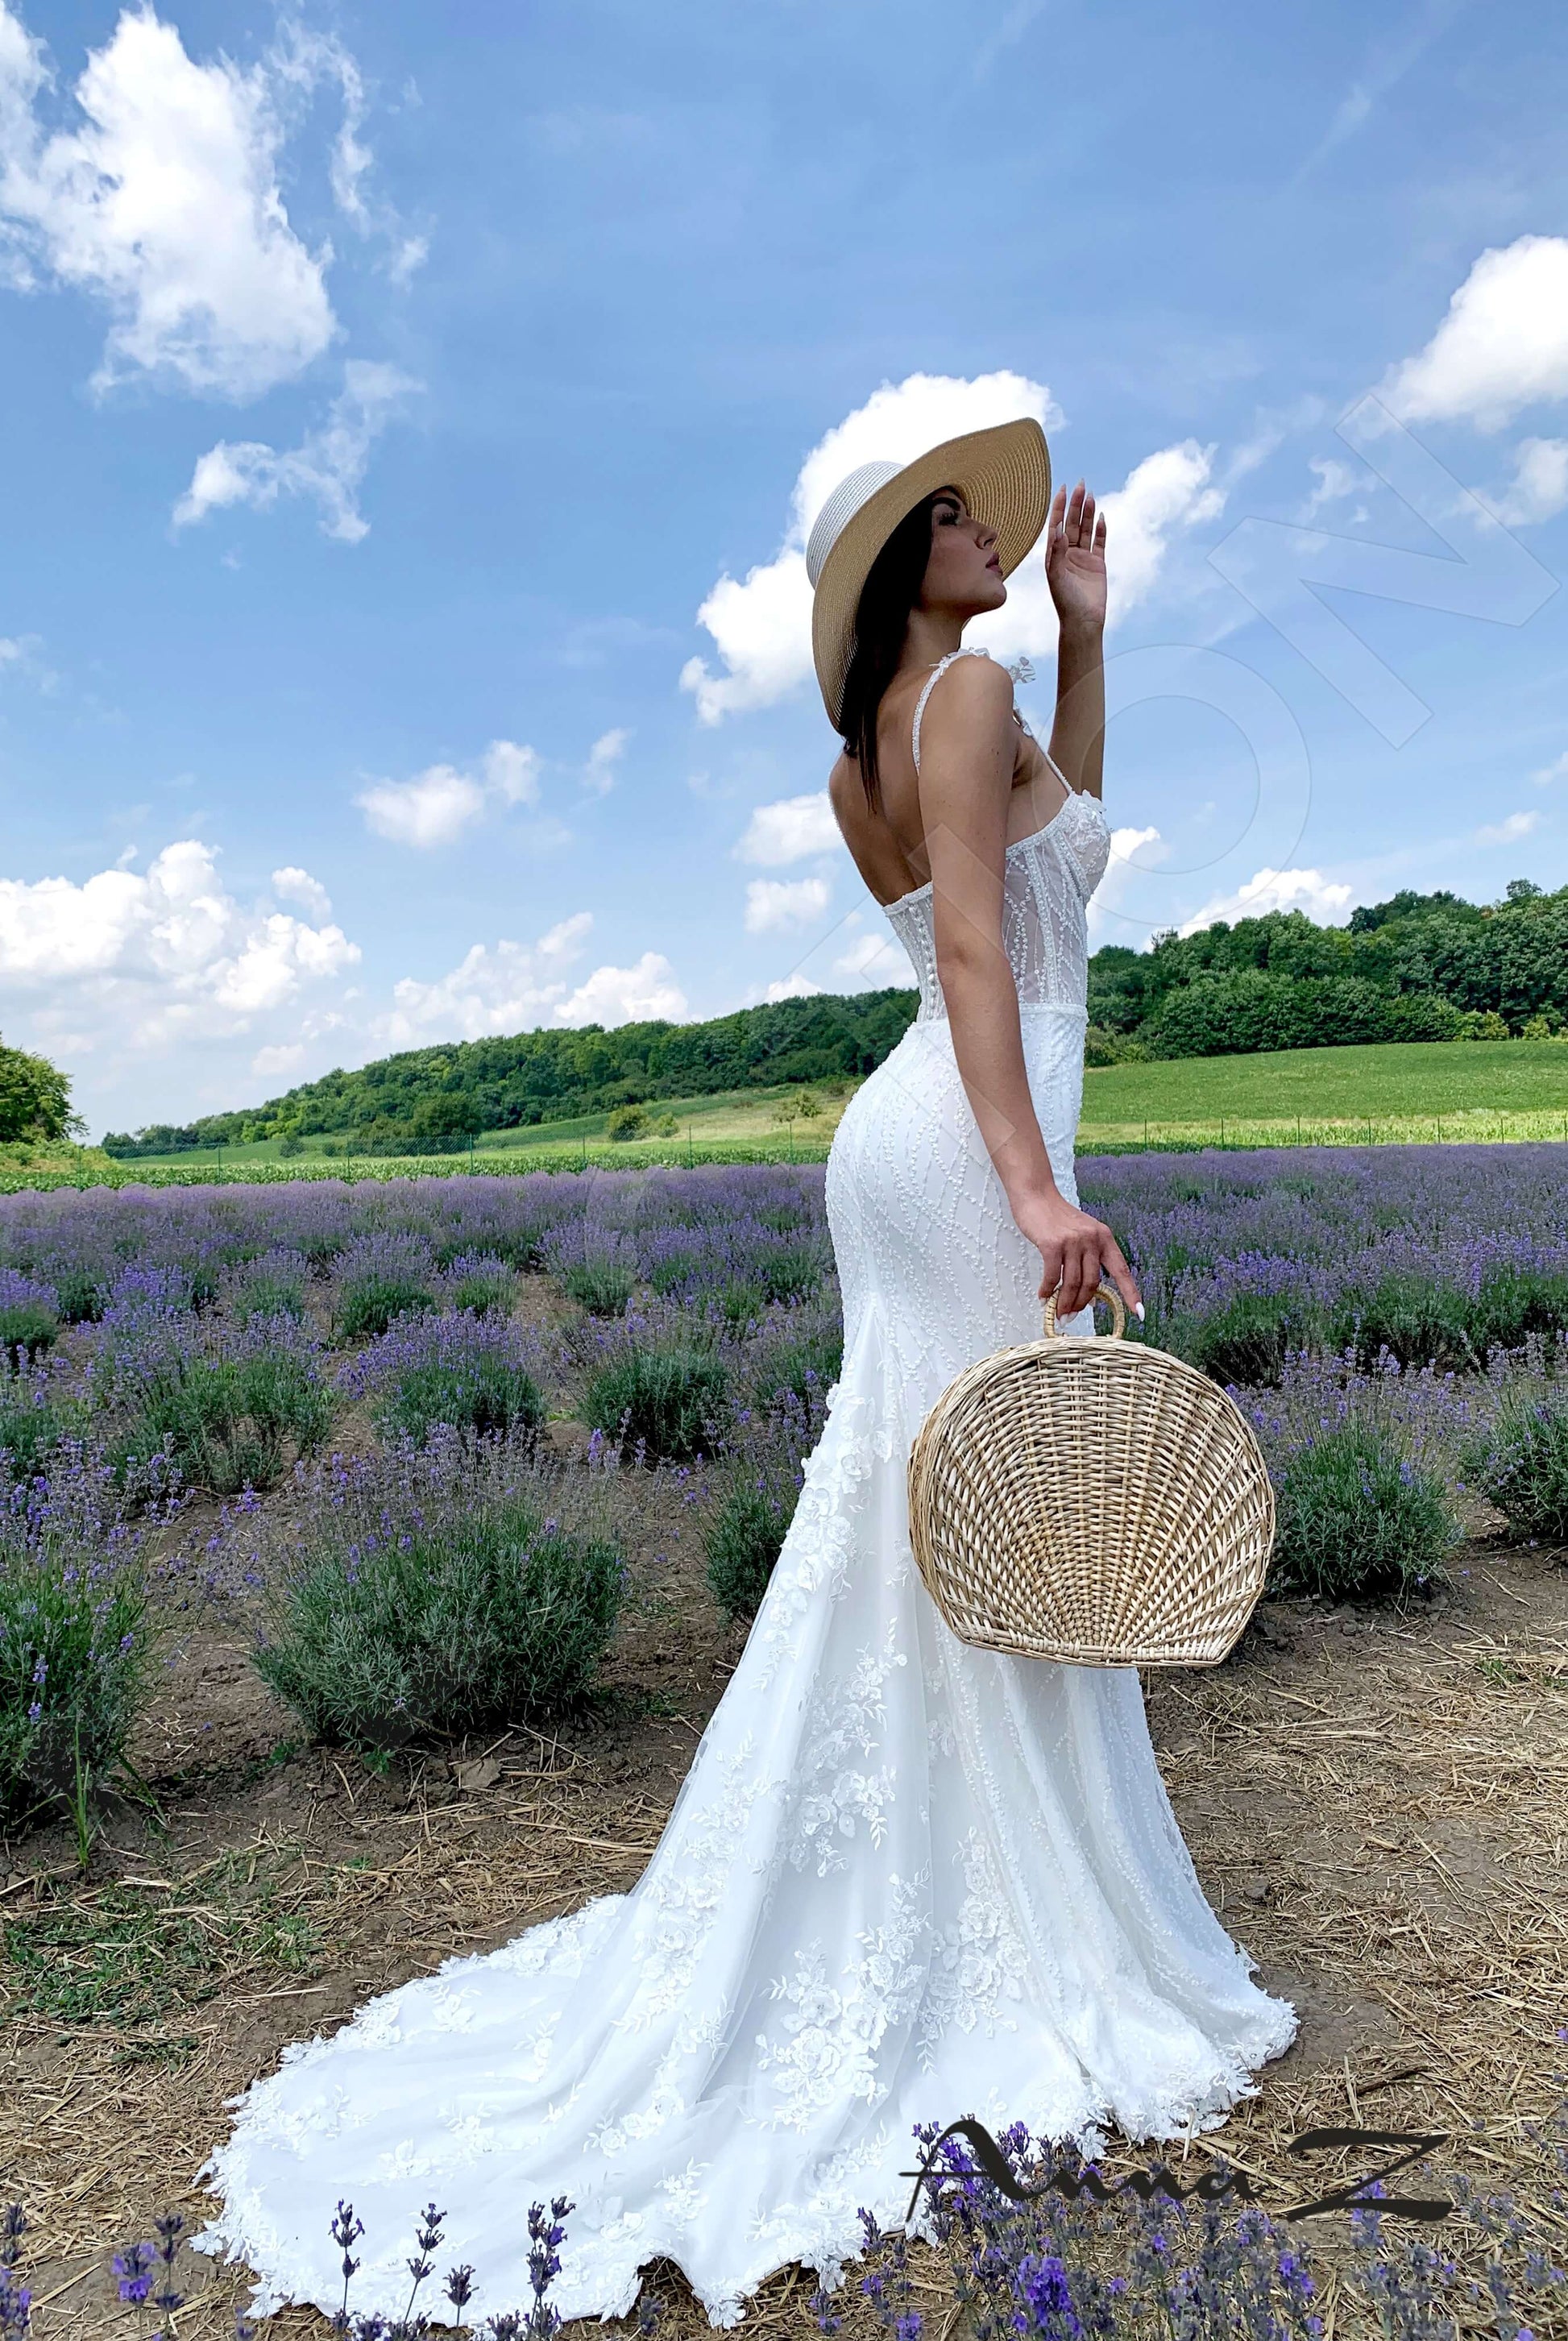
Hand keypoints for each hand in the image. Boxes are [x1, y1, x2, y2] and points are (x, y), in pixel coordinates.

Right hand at [1012, 1187, 1142, 1324]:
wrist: (1036, 1195)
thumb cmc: (1057, 1218)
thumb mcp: (1082, 1234)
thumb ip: (1088, 1259)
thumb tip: (1090, 1296)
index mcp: (1104, 1238)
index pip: (1121, 1270)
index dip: (1131, 1293)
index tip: (1139, 1313)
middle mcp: (1092, 1239)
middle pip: (1092, 1282)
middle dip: (1082, 1304)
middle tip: (1071, 1316)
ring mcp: (1073, 1241)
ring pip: (1073, 1283)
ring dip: (1065, 1303)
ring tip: (1059, 1313)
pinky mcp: (1052, 1244)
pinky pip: (1052, 1276)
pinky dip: (1048, 1290)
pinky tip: (1044, 1297)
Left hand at [1044, 481, 1106, 634]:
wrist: (1083, 621)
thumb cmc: (1065, 602)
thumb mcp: (1057, 577)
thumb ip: (1056, 553)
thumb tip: (1057, 530)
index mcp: (1054, 555)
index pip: (1056, 525)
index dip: (1058, 507)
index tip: (1062, 489)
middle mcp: (1068, 554)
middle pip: (1072, 523)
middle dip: (1075, 504)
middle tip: (1081, 485)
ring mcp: (1083, 558)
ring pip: (1086, 530)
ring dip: (1088, 513)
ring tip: (1090, 495)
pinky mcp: (1098, 564)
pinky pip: (1100, 542)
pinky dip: (1100, 530)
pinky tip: (1101, 517)